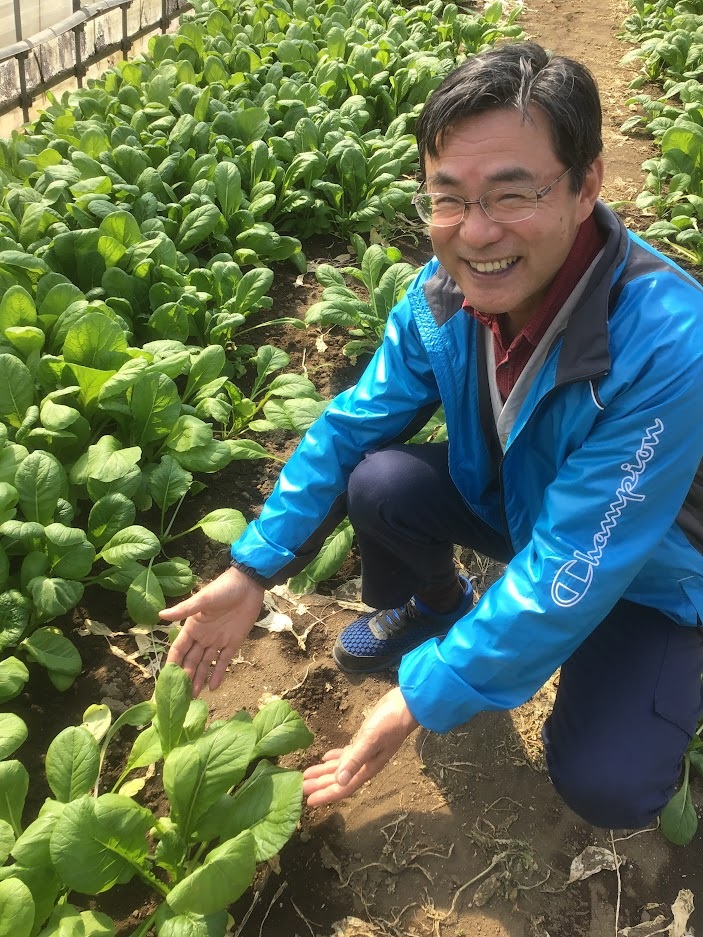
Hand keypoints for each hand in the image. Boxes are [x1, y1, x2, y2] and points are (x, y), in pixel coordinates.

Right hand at [160, 566, 263, 695]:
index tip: (164, 681)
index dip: (171, 665)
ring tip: (194, 698)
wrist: (248, 585)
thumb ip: (184, 609)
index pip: (178, 650)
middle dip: (184, 678)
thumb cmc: (223, 588)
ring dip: (199, 680)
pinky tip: (213, 688)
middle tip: (179, 698)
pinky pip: (223, 662)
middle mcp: (202, 637)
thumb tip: (160, 615)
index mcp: (192, 627)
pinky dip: (218, 674)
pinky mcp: (233, 643)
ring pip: (205, 665)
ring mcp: (217, 641)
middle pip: (190, 661)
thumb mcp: (203, 599)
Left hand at [303, 687, 418, 805]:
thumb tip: (339, 782)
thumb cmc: (389, 724)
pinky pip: (346, 754)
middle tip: (299, 788)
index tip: (309, 801)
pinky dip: (334, 758)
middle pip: (339, 779)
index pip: (344, 787)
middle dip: (320, 785)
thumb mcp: (370, 740)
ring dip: (323, 772)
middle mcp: (365, 764)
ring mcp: (364, 753)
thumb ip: (355, 760)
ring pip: (340, 767)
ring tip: (306, 775)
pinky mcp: (364, 740)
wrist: (405, 706)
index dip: (326, 795)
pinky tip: (325, 758)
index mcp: (367, 768)